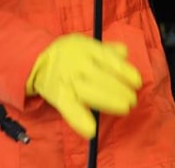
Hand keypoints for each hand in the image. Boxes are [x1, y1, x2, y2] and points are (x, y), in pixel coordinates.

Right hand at [26, 34, 141, 138]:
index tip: (136, 82)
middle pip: (101, 77)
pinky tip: (91, 129)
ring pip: (89, 92)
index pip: (108, 59)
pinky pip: (68, 109)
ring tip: (124, 108)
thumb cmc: (69, 53)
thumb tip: (124, 52)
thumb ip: (106, 50)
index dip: (124, 71)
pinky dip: (79, 120)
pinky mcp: (59, 97)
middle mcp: (76, 63)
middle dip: (120, 90)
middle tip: (132, 99)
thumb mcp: (86, 43)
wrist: (38, 61)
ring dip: (109, 101)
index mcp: (85, 48)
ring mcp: (67, 81)